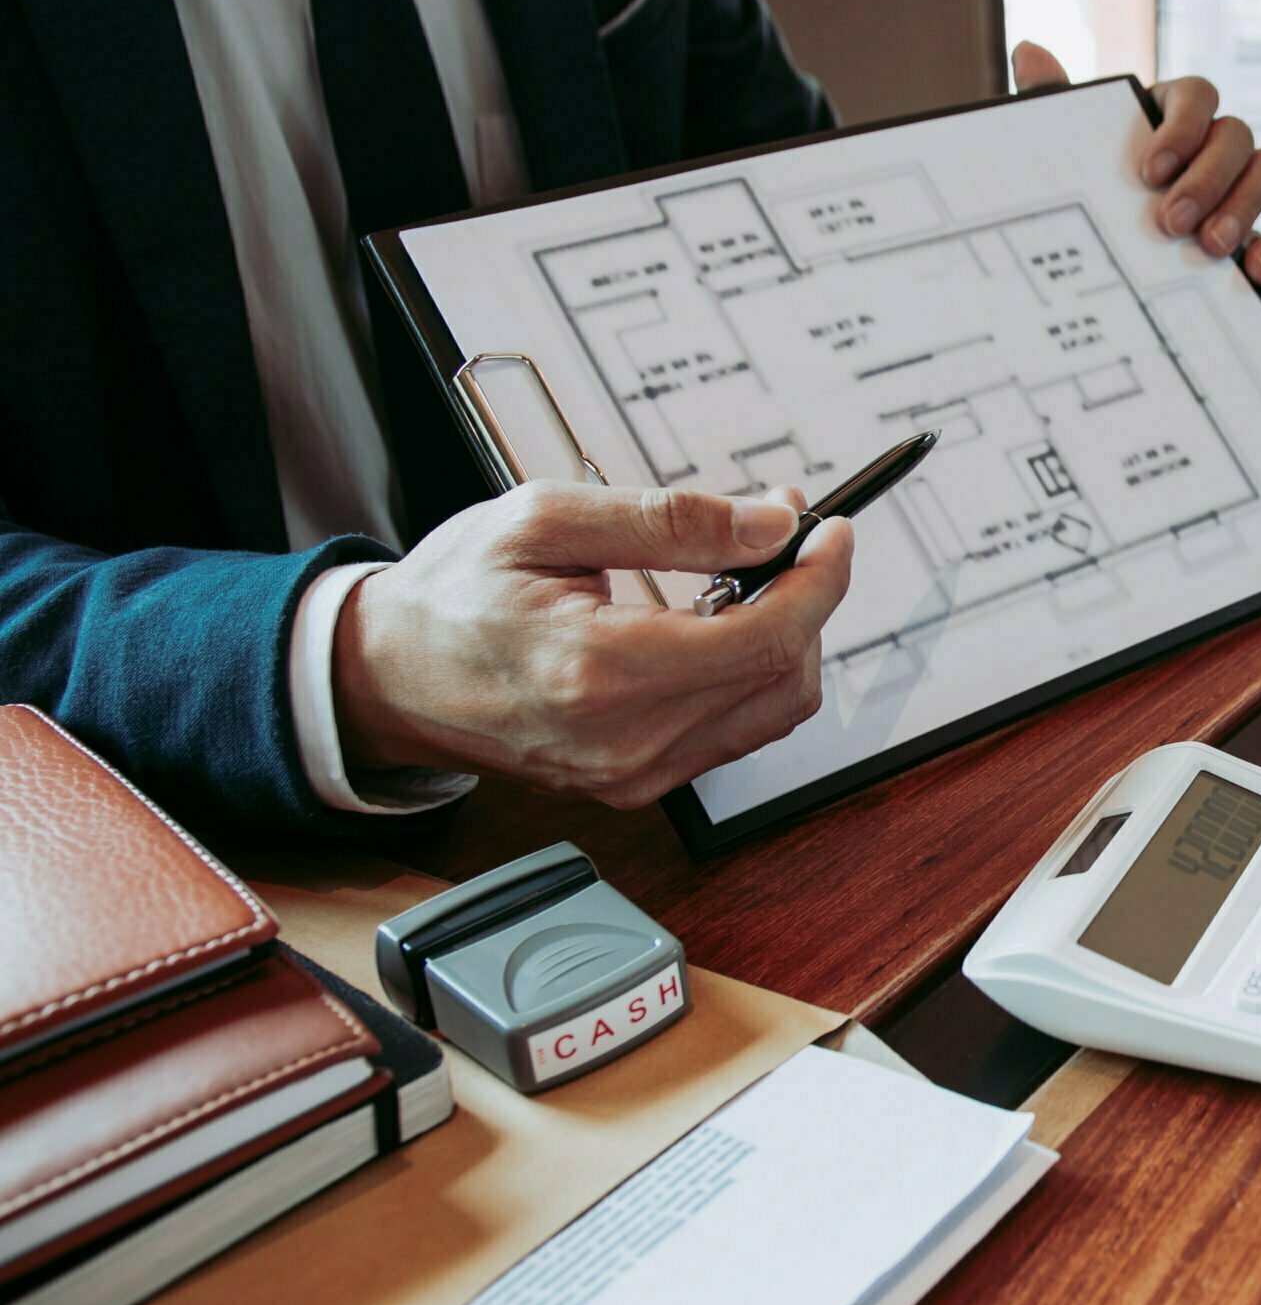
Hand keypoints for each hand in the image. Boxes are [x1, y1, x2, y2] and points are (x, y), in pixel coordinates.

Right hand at [333, 482, 853, 808]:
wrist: (385, 677)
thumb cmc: (454, 593)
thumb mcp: (547, 518)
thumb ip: (670, 522)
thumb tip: (770, 525)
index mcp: (599, 671)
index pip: (765, 637)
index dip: (818, 579)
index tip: (830, 529)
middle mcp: (624, 741)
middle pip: (782, 677)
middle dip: (806, 598)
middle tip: (787, 535)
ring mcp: (632, 775)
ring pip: (771, 712)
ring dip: (786, 637)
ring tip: (754, 572)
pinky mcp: (634, 786)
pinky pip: (733, 733)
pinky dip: (751, 674)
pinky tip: (723, 622)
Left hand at [1011, 41, 1260, 285]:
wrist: (1095, 242)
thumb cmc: (1085, 177)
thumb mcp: (1067, 145)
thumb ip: (1052, 101)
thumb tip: (1028, 53)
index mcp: (1171, 110)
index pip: (1198, 94)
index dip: (1183, 128)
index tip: (1149, 172)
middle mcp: (1211, 142)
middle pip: (1236, 136)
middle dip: (1208, 179)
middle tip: (1171, 221)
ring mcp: (1234, 187)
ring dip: (1243, 208)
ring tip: (1207, 247)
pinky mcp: (1244, 234)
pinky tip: (1253, 273)